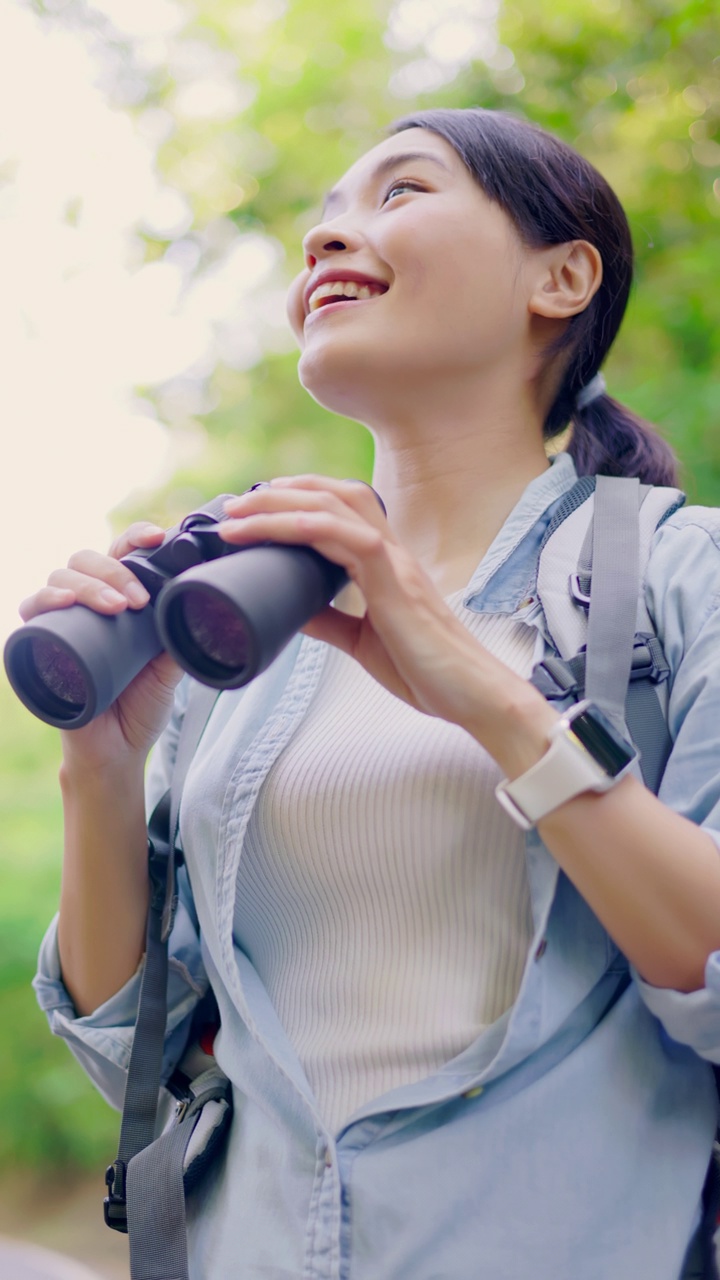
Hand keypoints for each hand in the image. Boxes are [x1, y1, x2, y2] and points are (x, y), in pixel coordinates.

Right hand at [19, 523, 183, 764]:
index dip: (135, 537)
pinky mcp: (39, 644)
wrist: (116, 751)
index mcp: (118, 599)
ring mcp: (61, 622)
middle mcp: (86, 604)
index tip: (158, 537)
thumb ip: (180, 637)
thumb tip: (204, 606)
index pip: (120, 553)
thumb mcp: (169, 668)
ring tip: (116, 607)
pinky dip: (45, 600)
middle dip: (115, 570)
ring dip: (89, 585)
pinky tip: (65, 602)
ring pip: (61, 578)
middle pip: (88, 559)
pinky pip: (31, 610)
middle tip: (138, 599)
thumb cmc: (141, 705)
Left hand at [219, 475, 537, 737]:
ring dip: (280, 506)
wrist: (471, 694)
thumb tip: (291, 608)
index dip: (299, 499)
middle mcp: (391, 552)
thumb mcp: (362, 641)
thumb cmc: (426, 670)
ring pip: (334, 509)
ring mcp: (394, 562)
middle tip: (235, 505)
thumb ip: (330, 620)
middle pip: (334, 496)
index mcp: (386, 563)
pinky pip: (348, 538)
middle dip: (280, 493)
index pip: (341, 510)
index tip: (256, 508)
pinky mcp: (394, 582)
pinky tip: (274, 531)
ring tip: (239, 515)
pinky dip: (306, 527)